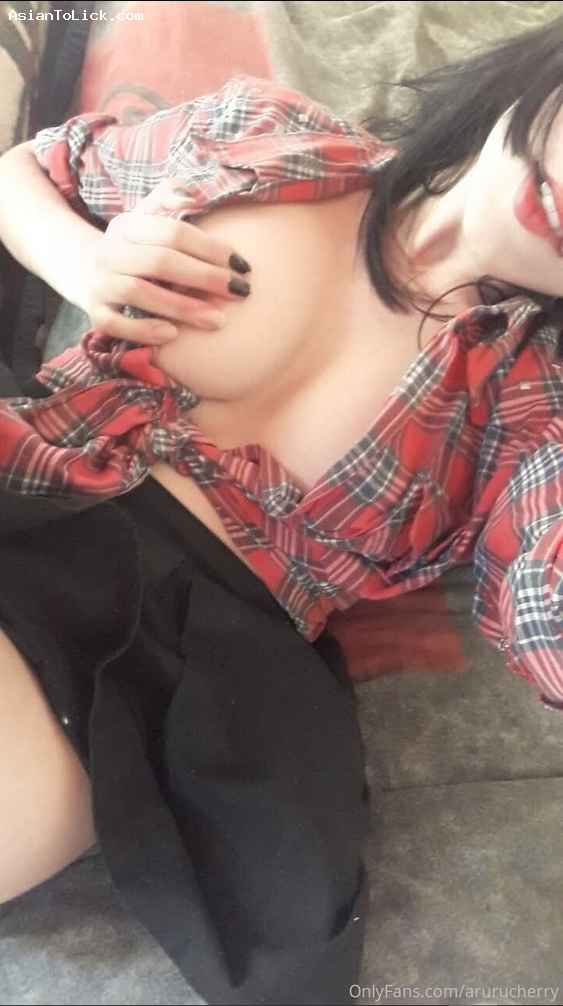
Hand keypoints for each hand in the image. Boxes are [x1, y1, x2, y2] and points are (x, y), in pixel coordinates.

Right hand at [77, 181, 250, 343]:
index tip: (242, 265)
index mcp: (127, 225)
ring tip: (217, 319)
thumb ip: (168, 198)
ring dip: (182, 307)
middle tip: (240, 291)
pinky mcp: (95, 313)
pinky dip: (144, 330)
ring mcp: (100, 283)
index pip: (173, 232)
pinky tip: (173, 335)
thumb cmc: (131, 247)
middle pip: (160, 261)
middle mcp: (109, 252)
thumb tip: (192, 198)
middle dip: (205, 277)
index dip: (210, 248)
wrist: (83, 271)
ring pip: (140, 292)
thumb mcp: (144, 218)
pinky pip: (116, 324)